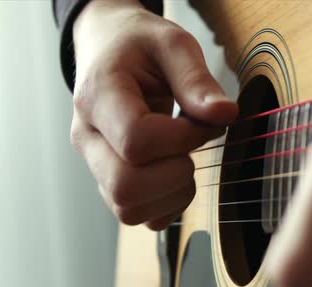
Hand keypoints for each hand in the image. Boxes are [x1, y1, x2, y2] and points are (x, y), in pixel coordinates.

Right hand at [69, 0, 237, 229]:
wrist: (110, 50)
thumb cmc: (139, 45)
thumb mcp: (172, 44)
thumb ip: (197, 80)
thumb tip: (224, 115)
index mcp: (98, 96)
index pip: (136, 140)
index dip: (183, 139)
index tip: (202, 121)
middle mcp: (87, 137)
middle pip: (125, 186)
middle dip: (176, 172)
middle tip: (193, 143)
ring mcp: (94, 164)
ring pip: (129, 209)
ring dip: (173, 192)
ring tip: (184, 157)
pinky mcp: (108, 181)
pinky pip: (137, 216)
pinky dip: (166, 205)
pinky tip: (176, 174)